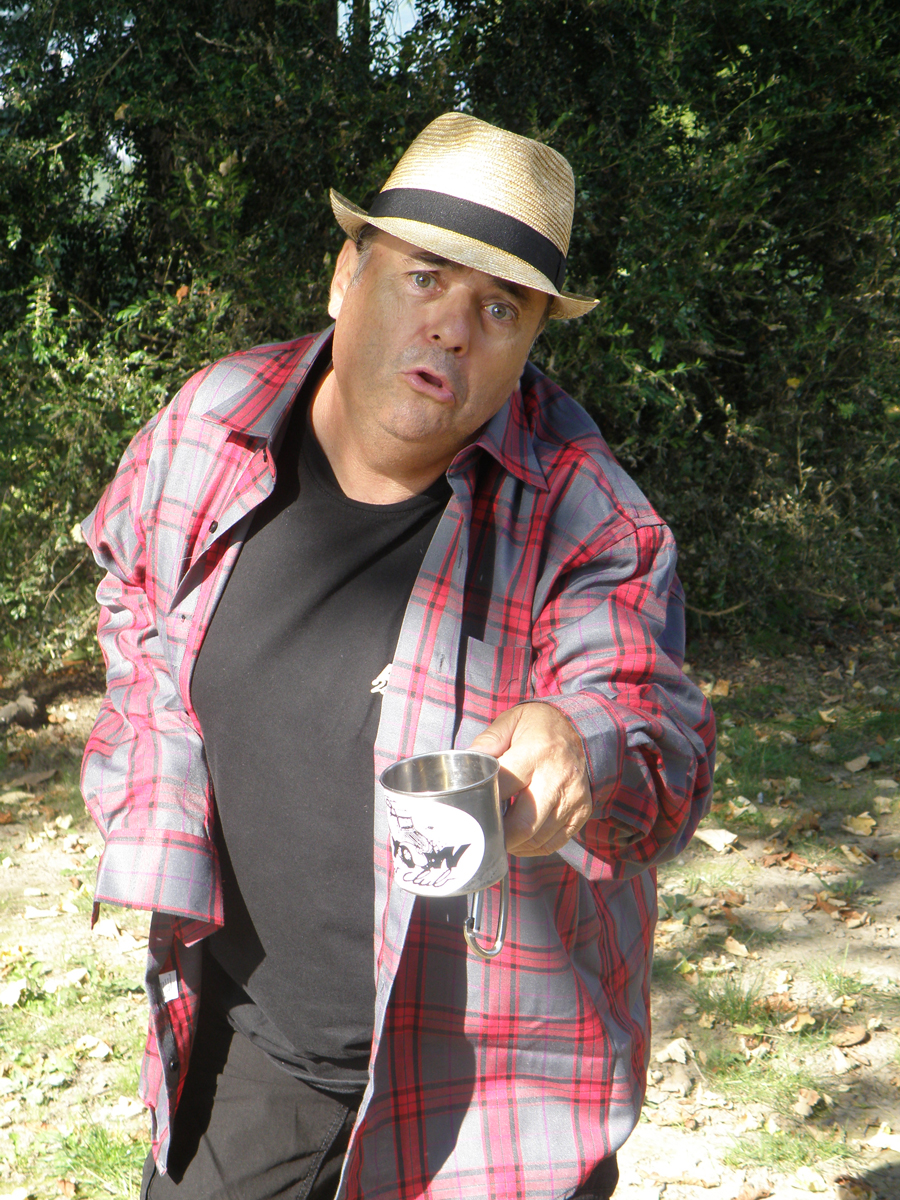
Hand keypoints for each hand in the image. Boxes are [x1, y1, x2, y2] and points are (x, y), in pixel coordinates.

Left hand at [467, 703, 591, 855]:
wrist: (580, 728)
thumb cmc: (538, 727)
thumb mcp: (511, 721)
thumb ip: (487, 742)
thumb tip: (466, 761)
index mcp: (535, 752)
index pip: (504, 787)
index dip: (485, 802)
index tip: (473, 809)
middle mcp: (557, 777)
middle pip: (524, 824)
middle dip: (500, 835)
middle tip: (485, 833)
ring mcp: (573, 797)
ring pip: (539, 838)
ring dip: (516, 844)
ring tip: (501, 835)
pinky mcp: (582, 810)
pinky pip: (555, 842)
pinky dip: (534, 847)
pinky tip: (521, 840)